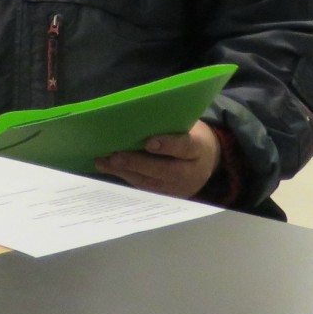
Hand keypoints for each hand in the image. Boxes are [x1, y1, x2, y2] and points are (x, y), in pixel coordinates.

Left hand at [96, 122, 222, 198]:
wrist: (208, 162)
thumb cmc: (192, 136)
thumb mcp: (190, 127)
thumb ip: (171, 126)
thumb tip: (138, 117)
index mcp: (199, 149)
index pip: (185, 147)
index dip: (167, 145)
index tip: (148, 142)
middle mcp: (191, 172)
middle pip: (164, 170)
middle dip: (137, 163)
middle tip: (115, 156)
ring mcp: (179, 187)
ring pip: (151, 182)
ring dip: (125, 172)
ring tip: (104, 162)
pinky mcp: (167, 195)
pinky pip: (145, 188)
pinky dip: (126, 177)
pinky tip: (109, 168)